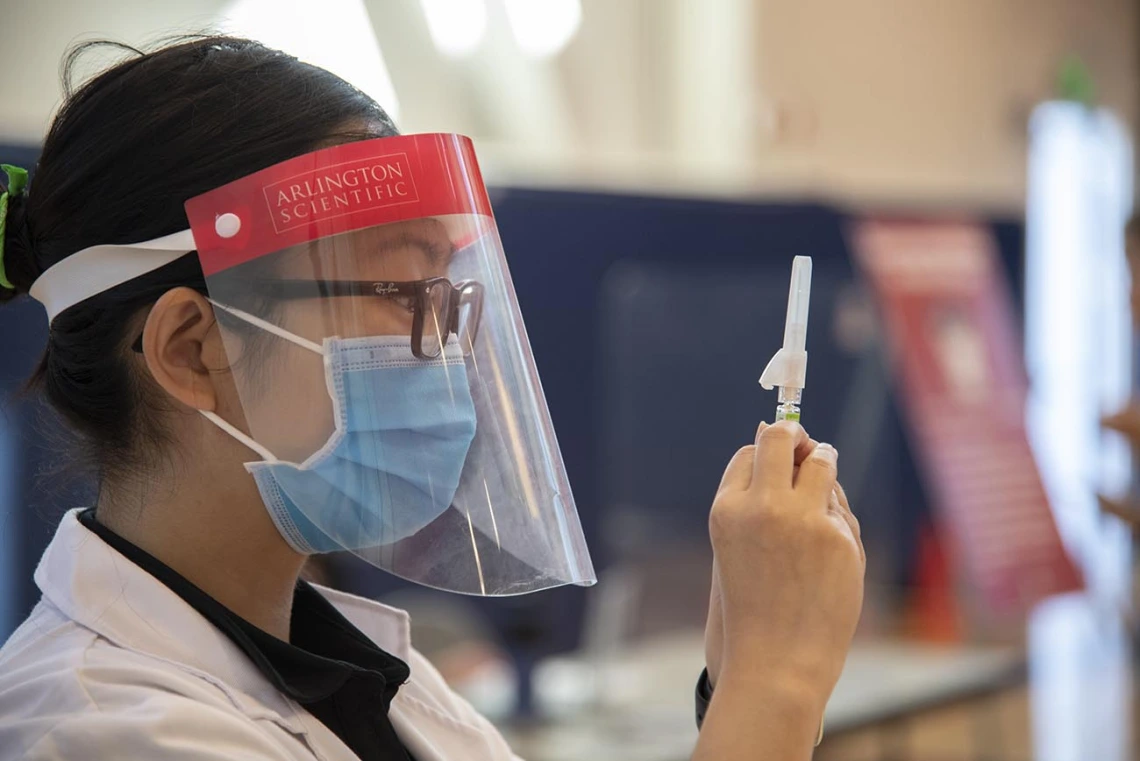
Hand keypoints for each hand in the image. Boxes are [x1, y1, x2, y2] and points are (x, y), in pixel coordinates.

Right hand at [704, 421, 864, 708]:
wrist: (775, 661)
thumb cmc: (753, 606)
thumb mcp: (735, 546)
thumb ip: (753, 499)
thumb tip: (775, 436)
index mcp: (727, 509)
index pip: (750, 452)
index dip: (769, 453)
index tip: (783, 459)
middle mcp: (762, 506)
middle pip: (781, 438)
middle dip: (797, 436)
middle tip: (808, 446)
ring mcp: (802, 519)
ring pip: (822, 461)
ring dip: (825, 463)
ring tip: (822, 491)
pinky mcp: (838, 536)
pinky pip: (841, 508)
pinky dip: (837, 522)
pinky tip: (827, 554)